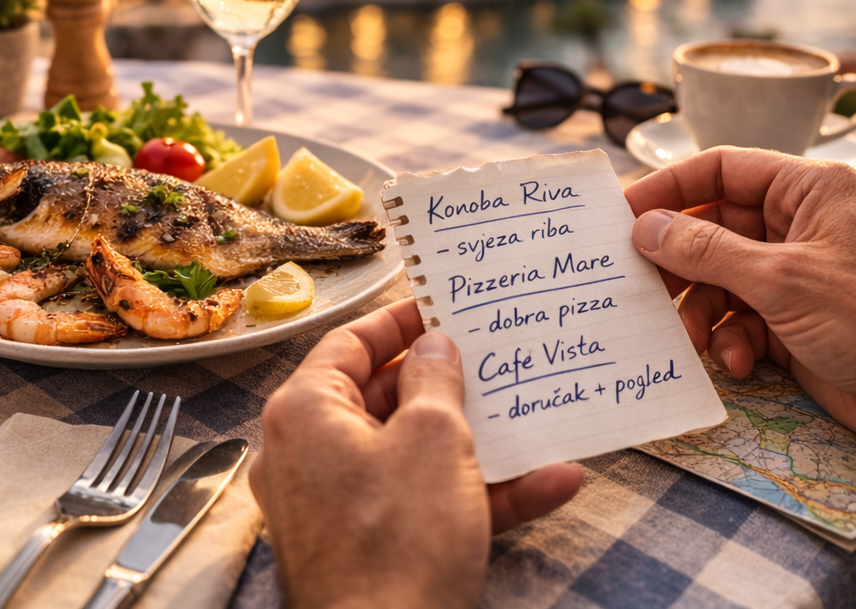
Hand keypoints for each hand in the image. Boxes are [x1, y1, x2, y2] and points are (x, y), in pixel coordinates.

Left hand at [251, 298, 581, 608]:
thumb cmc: (396, 543)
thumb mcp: (435, 439)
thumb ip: (436, 380)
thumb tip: (433, 347)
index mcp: (304, 413)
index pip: (348, 343)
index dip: (398, 321)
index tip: (438, 306)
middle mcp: (307, 456)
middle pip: (380, 399)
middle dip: (445, 383)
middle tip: (488, 358)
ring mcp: (336, 507)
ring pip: (412, 456)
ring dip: (477, 442)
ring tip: (530, 415)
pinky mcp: (368, 548)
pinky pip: (424, 505)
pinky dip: (479, 495)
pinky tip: (550, 484)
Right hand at [625, 146, 855, 559]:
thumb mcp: (783, 279)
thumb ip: (706, 252)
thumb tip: (643, 227)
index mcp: (808, 191)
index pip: (721, 170)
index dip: (668, 189)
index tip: (620, 216)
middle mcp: (801, 227)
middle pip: (714, 230)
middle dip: (679, 263)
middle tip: (639, 287)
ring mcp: (799, 278)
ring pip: (721, 281)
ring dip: (701, 310)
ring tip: (691, 338)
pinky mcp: (797, 325)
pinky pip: (741, 321)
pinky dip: (730, 341)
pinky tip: (737, 361)